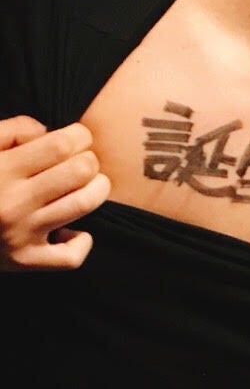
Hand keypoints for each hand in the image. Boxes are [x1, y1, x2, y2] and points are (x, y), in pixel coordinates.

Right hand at [0, 117, 110, 271]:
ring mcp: (19, 235)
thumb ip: (12, 130)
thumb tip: (47, 132)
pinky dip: (81, 242)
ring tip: (85, 186)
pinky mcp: (22, 261)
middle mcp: (11, 204)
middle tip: (78, 162)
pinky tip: (70, 229)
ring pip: (85, 203)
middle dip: (89, 160)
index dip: (79, 136)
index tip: (75, 140)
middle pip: (81, 171)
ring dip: (97, 190)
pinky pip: (70, 256)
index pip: (62, 145)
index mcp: (1, 171)